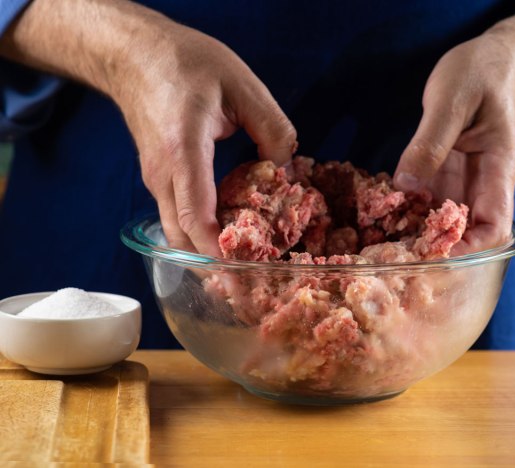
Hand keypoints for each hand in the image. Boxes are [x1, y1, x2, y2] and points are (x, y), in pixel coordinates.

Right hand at [112, 22, 296, 255]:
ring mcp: (155, 178)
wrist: (134, 54)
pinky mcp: (158, 177)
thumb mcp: (242, 84)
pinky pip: (176, 216)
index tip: (243, 272)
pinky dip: (199, 233)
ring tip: (241, 267)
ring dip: (205, 253)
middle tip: (247, 285)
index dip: (218, 251)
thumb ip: (272, 127)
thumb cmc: (185, 63)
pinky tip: (227, 234)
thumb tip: (286, 165)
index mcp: (183, 151)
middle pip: (181, 237)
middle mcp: (163, 174)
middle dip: (212, 266)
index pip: (195, 216)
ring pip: (176, 232)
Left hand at [393, 34, 514, 254]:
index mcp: (497, 172)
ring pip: (440, 222)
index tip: (433, 254)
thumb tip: (407, 185)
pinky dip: (405, 210)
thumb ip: (430, 143)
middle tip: (394, 255)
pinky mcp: (441, 175)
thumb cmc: (480, 75)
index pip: (494, 228)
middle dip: (434, 249)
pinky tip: (380, 213)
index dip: (468, 249)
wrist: (490, 62)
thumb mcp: (452, 102)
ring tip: (381, 242)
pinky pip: (424, 201)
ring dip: (415, 234)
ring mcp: (460, 182)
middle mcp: (480, 185)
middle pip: (465, 234)